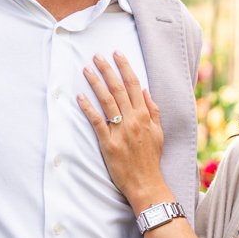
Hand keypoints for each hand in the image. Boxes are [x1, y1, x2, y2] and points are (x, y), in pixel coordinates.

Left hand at [77, 54, 168, 207]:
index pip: (135, 85)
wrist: (147, 183)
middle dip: (108, 70)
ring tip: (87, 69)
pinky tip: (80, 96)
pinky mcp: (108, 143)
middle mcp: (133, 120)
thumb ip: (153, 111)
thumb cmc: (151, 159)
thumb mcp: (159, 133)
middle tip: (97, 56)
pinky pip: (97, 122)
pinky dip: (88, 108)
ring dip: (96, 83)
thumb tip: (146, 91)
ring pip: (107, 101)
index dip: (125, 68)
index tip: (117, 54)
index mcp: (145, 116)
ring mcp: (121, 131)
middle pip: (119, 89)